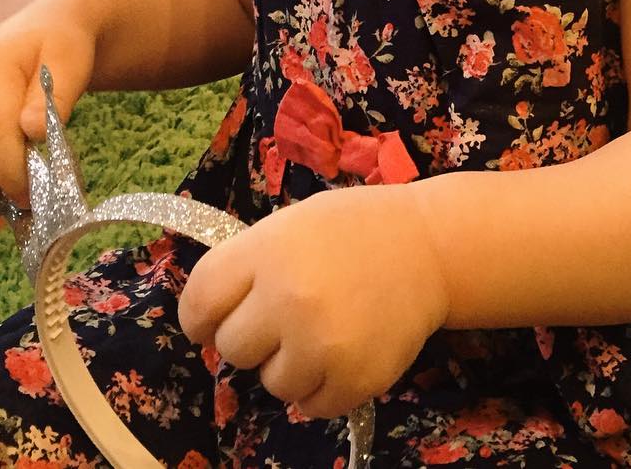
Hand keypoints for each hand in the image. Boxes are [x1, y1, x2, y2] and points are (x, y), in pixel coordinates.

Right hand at [0, 0, 97, 216]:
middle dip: (2, 185)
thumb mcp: (69, 60)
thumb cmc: (63, 44)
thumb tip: (32, 130)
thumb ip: (53, 96)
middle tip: (28, 213)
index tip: (35, 198)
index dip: (14, 170)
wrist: (48, 30)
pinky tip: (4, 208)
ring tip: (13, 218)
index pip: (0, 131)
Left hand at [177, 186, 448, 419]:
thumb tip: (209, 318)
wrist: (432, 247)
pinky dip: (321, 387)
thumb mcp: (294, 224)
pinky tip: (344, 351)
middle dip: (252, 336)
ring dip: (290, 363)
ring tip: (324, 330)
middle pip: (230, 347)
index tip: (213, 320)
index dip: (201, 316)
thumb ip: (250, 264)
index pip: (198, 302)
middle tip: (286, 317)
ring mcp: (322, 343)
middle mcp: (288, 298)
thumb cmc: (356, 230)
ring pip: (270, 382)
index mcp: (268, 250)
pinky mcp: (354, 379)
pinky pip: (309, 405)